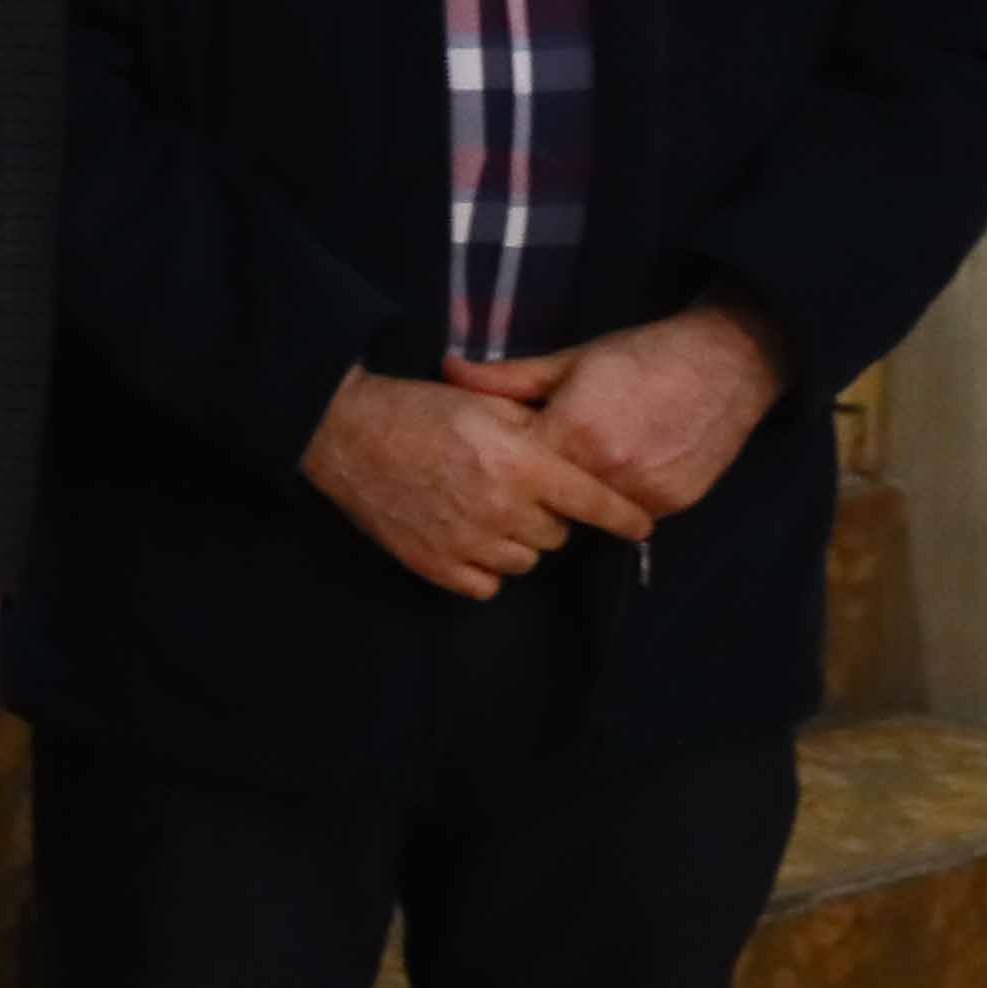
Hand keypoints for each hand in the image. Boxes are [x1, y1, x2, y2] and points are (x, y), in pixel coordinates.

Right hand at [303, 368, 660, 599]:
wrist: (345, 431)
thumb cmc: (419, 410)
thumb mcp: (487, 402)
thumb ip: (538, 429)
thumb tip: (579, 455)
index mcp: (520, 464)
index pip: (596, 503)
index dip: (626, 518)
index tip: (641, 527)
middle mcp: (501, 508)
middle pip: (558, 536)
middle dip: (548, 516)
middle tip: (519, 492)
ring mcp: (466, 541)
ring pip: (525, 562)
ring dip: (517, 542)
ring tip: (490, 513)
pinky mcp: (434, 564)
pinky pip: (487, 585)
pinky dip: (485, 567)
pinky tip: (469, 539)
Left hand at [447, 301, 788, 525]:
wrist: (727, 362)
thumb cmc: (641, 355)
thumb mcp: (569, 361)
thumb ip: (506, 379)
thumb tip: (445, 371)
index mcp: (571, 433)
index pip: (514, 470)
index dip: (503, 461)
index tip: (500, 454)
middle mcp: (607, 470)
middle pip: (549, 500)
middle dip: (538, 487)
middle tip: (540, 465)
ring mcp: (644, 491)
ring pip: (589, 514)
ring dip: (580, 498)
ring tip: (584, 464)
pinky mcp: (674, 502)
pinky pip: (630, 514)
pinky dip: (617, 499)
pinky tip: (621, 469)